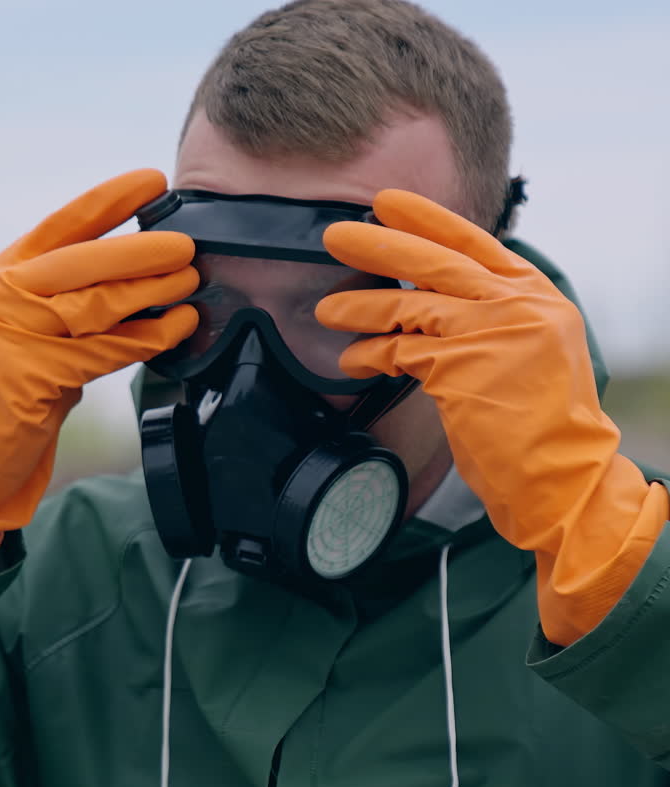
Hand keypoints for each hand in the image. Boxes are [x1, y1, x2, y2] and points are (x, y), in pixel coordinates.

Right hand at [0, 169, 198, 577]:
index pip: (60, 226)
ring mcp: (14, 334)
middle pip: (84, 260)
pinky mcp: (33, 375)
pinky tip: (179, 329)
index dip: (109, 201)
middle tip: (186, 244)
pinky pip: (106, 350)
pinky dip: (149, 338)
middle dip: (142, 249)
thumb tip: (134, 295)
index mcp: (0, 279)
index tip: (151, 183)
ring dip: (154, 291)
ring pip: (99, 302)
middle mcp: (2, 298)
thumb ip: (64, 313)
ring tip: (191, 282)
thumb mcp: (25, 340)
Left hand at [317, 190, 667, 644]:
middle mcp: (518, 305)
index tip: (390, 204)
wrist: (563, 478)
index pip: (478, 244)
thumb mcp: (537, 354)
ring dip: (360, 306)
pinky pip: (398, 350)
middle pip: (437, 261)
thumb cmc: (546, 431)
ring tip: (327, 310)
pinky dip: (369, 354)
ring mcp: (489, 332)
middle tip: (337, 233)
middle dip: (381, 244)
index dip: (430, 222)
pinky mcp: (459, 366)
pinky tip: (351, 361)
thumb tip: (439, 306)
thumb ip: (500, 321)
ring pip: (409, 304)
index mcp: (538, 297)